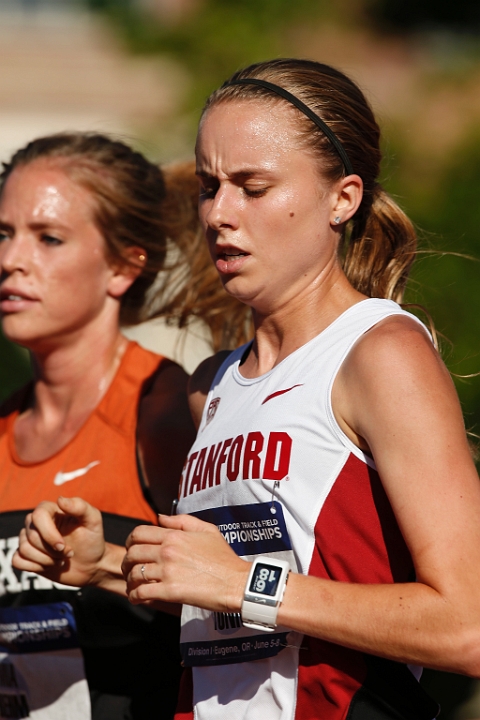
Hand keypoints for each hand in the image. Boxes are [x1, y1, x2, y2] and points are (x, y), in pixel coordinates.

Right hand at [13, 496, 106, 586]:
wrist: (91, 564)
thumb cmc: (92, 539)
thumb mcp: (93, 520)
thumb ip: (80, 507)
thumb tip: (60, 500)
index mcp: (50, 510)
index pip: (38, 516)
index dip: (49, 534)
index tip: (64, 546)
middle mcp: (36, 522)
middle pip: (31, 536)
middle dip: (52, 551)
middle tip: (68, 554)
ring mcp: (30, 539)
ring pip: (24, 549)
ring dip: (46, 560)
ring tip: (61, 560)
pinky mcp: (26, 555)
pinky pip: (17, 560)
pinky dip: (34, 566)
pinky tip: (49, 565)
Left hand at [122, 514, 249, 611]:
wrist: (236, 582)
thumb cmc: (224, 558)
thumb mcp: (207, 530)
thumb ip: (181, 521)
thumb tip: (160, 517)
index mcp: (174, 536)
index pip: (139, 533)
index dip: (130, 541)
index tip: (131, 549)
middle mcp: (167, 551)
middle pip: (132, 553)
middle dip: (127, 562)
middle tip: (130, 569)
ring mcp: (167, 571)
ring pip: (135, 574)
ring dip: (130, 581)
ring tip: (134, 586)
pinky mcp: (170, 591)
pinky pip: (141, 592)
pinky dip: (135, 596)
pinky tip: (137, 598)